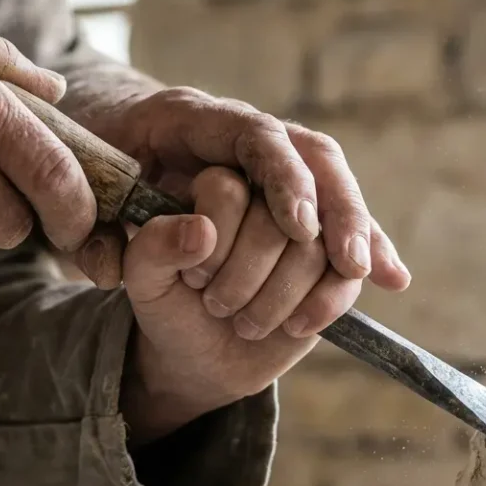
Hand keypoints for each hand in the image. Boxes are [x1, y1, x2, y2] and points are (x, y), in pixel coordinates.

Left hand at [76, 87, 409, 291]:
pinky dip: (363, 245)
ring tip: (365, 276)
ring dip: (355, 228)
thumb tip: (140, 257)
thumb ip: (96, 237)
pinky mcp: (287, 201)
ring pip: (333, 182)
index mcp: (189, 119)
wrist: (103, 180)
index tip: (297, 226)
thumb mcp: (82, 211)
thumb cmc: (92, 187)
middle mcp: (239, 137)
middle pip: (311, 153)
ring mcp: (269, 165)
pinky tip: (390, 279)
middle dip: (337, 206)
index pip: (251, 134)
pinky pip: (335, 217)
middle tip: (349, 260)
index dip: (282, 177)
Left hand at [110, 168, 359, 443]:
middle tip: (222, 301)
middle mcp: (262, 169)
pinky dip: (331, 299)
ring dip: (280, 292)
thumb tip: (201, 232)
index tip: (297, 226)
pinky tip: (308, 323)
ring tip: (241, 322)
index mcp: (209, 144)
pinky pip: (347, 269)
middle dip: (266, 256)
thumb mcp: (139, 276)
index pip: (260, 139)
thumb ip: (153, 249)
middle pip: (302, 190)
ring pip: (321, 236)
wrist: (192, 346)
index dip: (287, 178)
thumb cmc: (163, 297)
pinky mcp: (327, 255)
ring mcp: (301, 213)